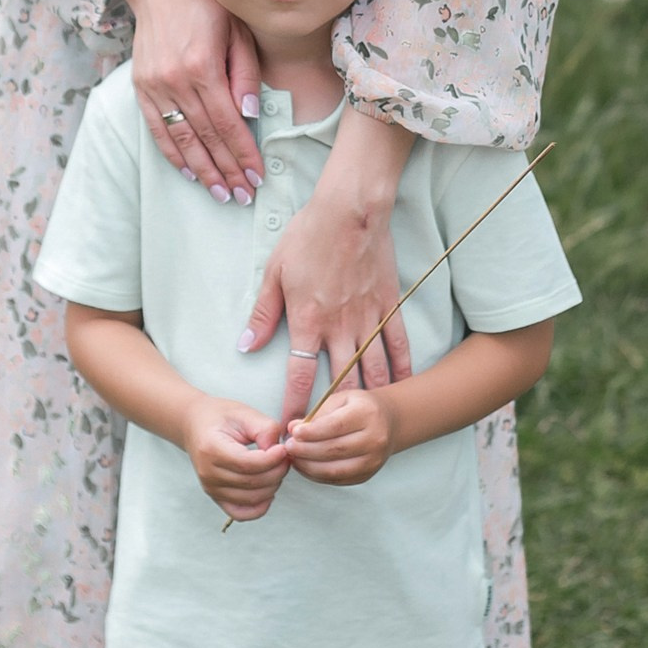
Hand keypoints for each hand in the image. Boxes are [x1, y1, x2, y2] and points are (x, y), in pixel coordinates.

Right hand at [119, 0, 263, 200]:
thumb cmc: (207, 4)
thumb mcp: (237, 30)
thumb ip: (245, 73)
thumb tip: (250, 114)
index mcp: (202, 66)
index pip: (228, 123)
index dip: (243, 153)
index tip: (257, 175)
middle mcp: (175, 80)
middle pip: (206, 138)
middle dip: (226, 170)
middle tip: (243, 195)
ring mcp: (154, 86)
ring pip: (181, 140)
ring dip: (202, 171)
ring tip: (220, 193)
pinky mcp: (140, 87)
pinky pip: (157, 129)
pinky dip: (172, 153)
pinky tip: (188, 172)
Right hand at [183, 390, 291, 520]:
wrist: (196, 425)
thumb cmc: (221, 417)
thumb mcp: (244, 414)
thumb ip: (265, 430)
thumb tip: (279, 453)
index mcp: (212, 449)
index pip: (247, 464)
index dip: (272, 459)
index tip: (283, 449)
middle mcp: (208, 473)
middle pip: (252, 483)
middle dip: (277, 471)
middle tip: (285, 457)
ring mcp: (211, 489)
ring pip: (251, 499)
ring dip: (273, 485)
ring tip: (278, 467)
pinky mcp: (217, 497)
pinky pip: (241, 513)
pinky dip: (259, 507)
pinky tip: (268, 489)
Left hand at [241, 110, 414, 428]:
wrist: (351, 209)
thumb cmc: (308, 236)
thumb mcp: (275, 272)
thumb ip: (263, 313)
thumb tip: (245, 346)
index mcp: (307, 320)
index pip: (299, 374)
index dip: (293, 404)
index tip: (290, 428)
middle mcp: (340, 326)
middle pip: (338, 382)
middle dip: (331, 413)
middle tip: (328, 438)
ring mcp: (368, 318)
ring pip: (372, 371)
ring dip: (367, 400)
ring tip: (363, 424)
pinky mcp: (388, 306)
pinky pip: (397, 345)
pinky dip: (400, 369)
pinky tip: (401, 388)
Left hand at [285, 378, 395, 486]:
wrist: (388, 423)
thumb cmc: (358, 408)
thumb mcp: (339, 401)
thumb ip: (316, 414)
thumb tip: (291, 428)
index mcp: (368, 414)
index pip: (336, 426)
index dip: (312, 432)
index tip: (294, 433)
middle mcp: (375, 439)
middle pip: (335, 450)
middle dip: (306, 450)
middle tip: (288, 447)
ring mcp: (373, 460)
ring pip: (335, 470)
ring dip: (309, 467)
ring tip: (294, 458)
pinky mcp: (367, 475)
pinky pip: (337, 480)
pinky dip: (317, 476)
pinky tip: (305, 466)